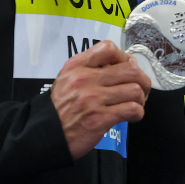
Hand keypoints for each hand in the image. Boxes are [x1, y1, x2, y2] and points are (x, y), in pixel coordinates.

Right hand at [51, 41, 151, 158]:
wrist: (42, 135)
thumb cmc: (59, 108)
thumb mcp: (67, 79)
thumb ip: (90, 68)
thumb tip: (125, 64)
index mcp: (76, 66)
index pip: (109, 48)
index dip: (125, 57)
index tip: (127, 69)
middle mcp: (85, 79)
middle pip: (130, 69)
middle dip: (141, 80)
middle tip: (139, 90)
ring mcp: (93, 99)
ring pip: (135, 89)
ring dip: (140, 99)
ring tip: (134, 104)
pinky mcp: (100, 118)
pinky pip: (132, 109)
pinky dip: (138, 113)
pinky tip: (131, 116)